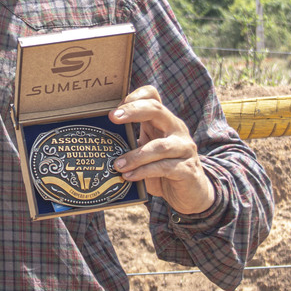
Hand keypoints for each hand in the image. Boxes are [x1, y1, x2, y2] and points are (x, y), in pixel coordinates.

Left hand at [110, 85, 214, 215]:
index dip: (136, 96)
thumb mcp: (147, 152)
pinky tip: (129, 177)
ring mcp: (184, 149)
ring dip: (136, 155)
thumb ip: (132, 142)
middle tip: (113, 118)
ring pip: (160, 146)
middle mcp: (176, 130)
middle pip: (157, 110)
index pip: (153, 97)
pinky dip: (144, 171)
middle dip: (133, 111)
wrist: (191, 194)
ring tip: (117, 165)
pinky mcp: (187, 169)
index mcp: (164, 122)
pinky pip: (164, 167)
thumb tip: (98, 140)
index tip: (116, 107)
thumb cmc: (163, 170)